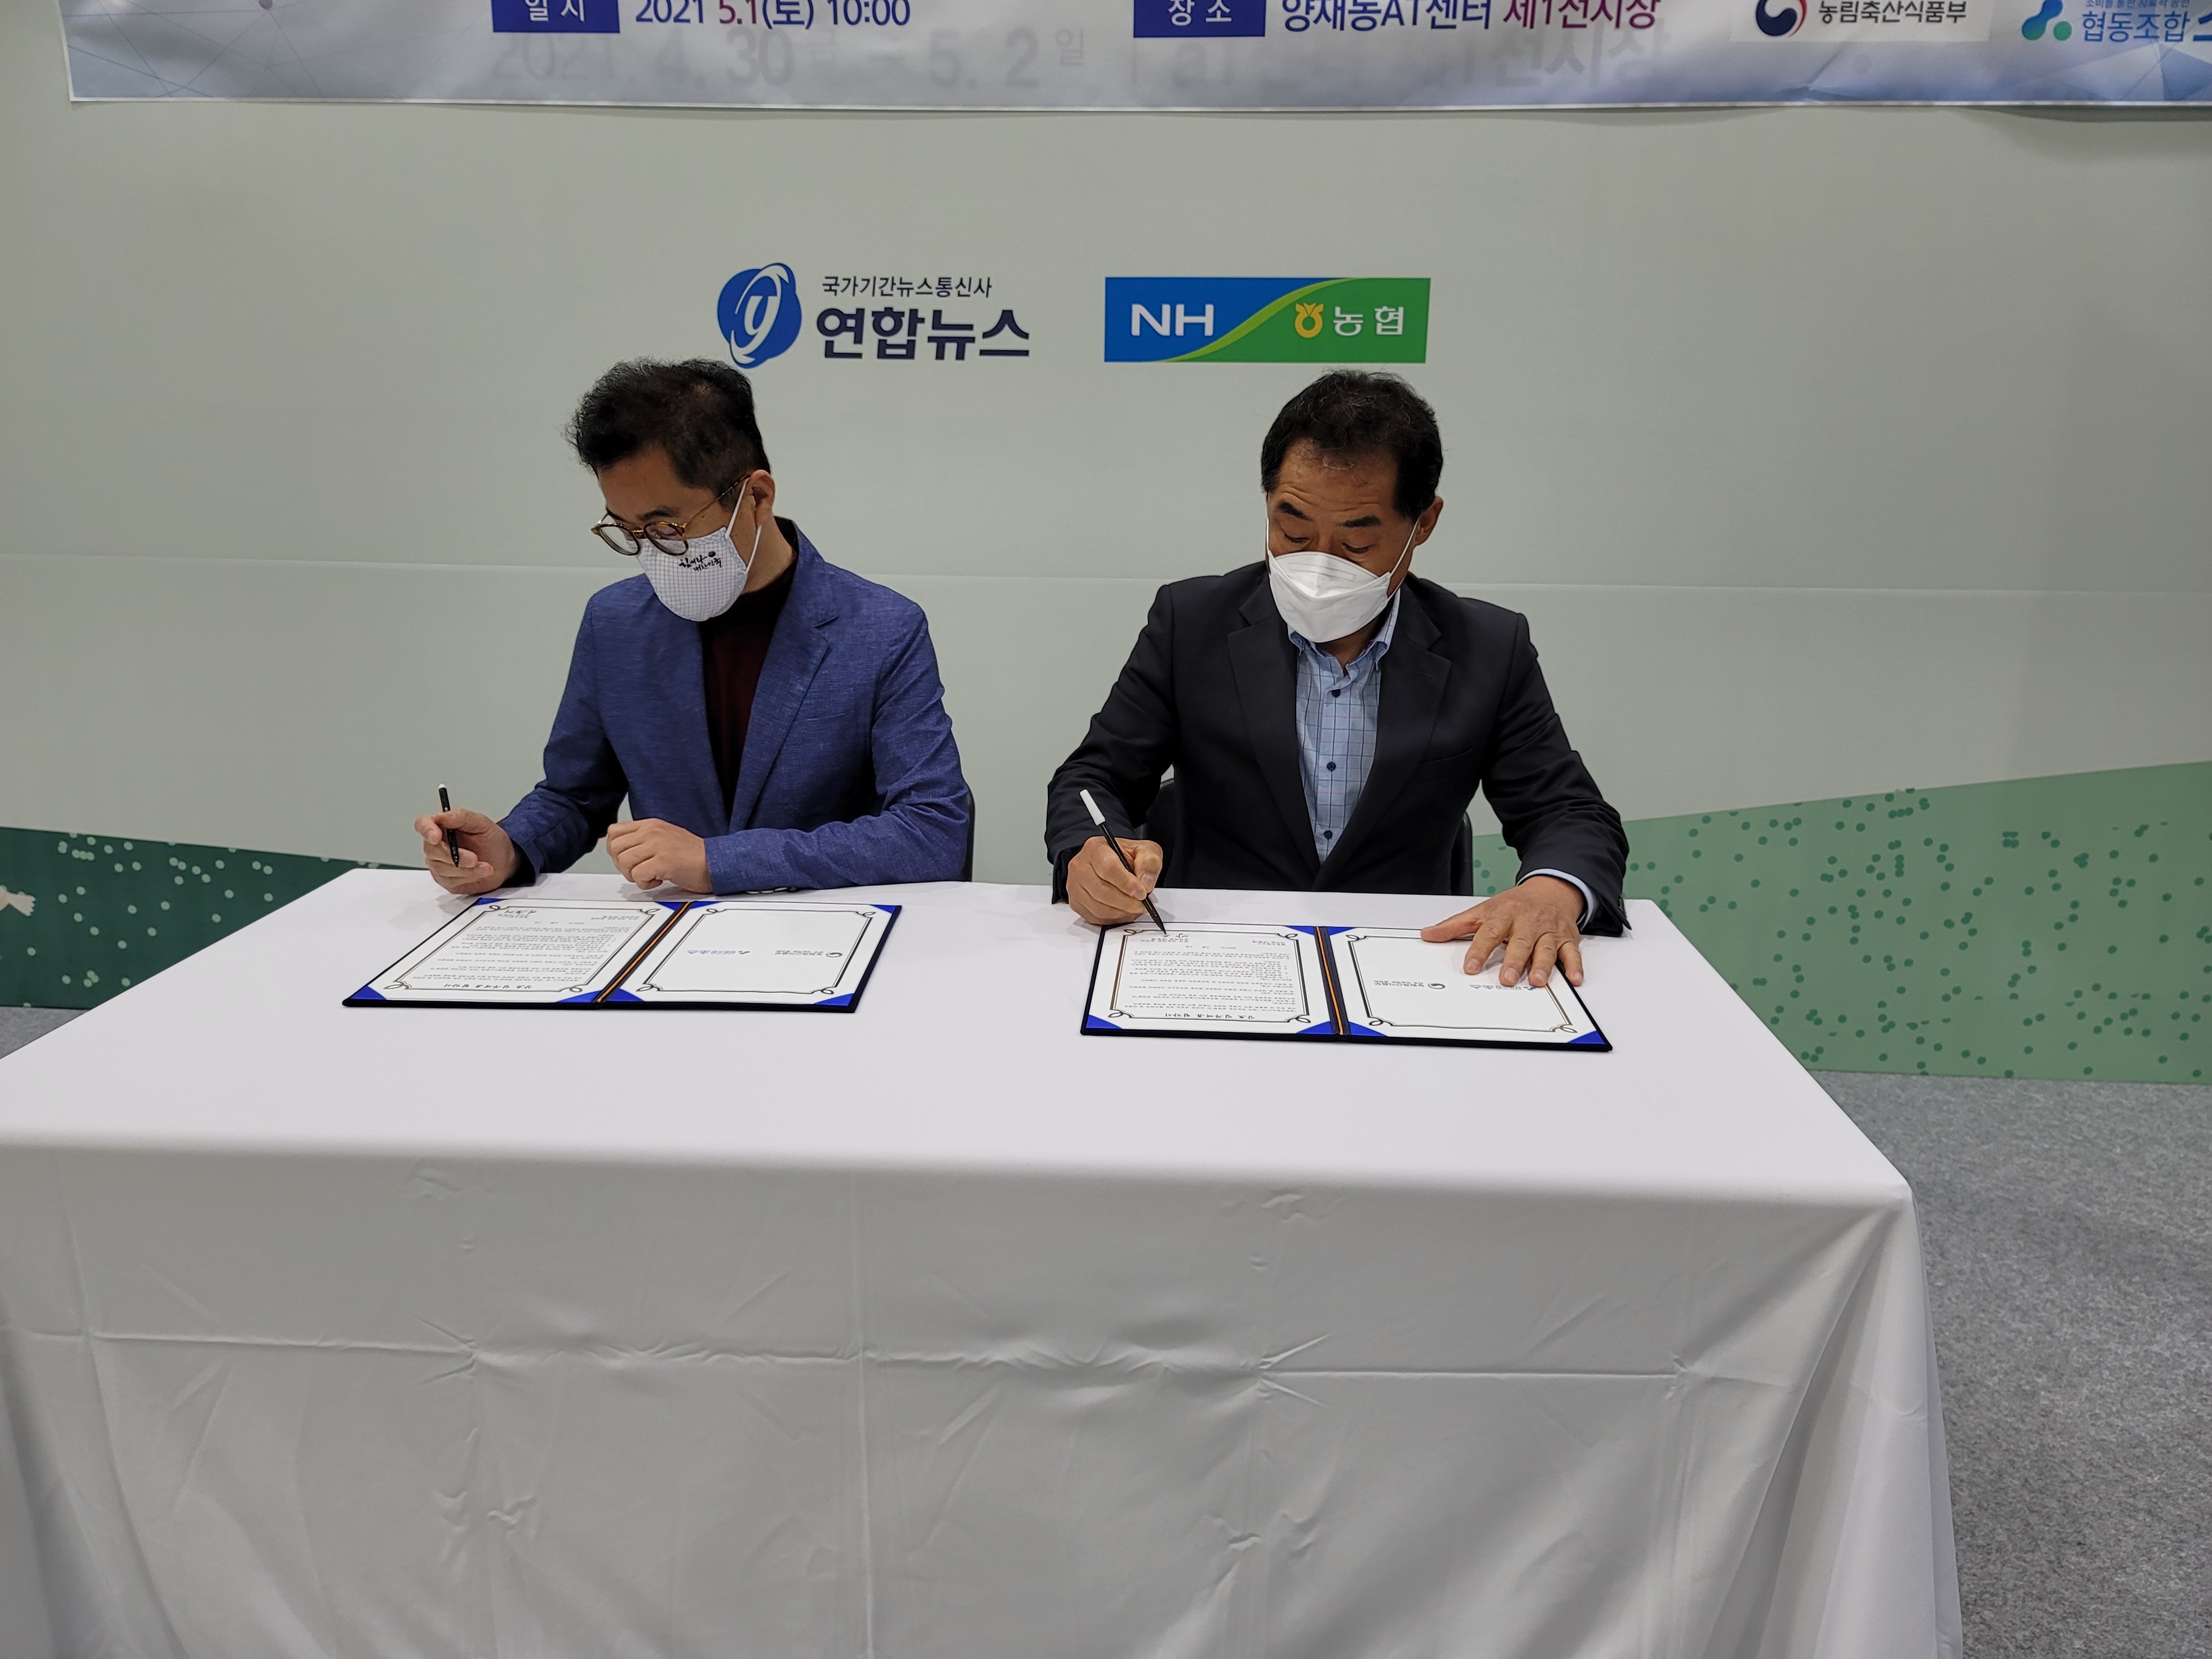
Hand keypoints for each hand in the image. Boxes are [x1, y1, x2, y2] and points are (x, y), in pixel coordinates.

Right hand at [415, 808, 517, 897]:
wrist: (504, 861)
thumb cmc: (491, 840)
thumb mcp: (482, 823)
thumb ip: (462, 817)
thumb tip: (442, 816)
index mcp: (442, 826)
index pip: (423, 824)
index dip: (426, 830)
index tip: (436, 837)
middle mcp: (437, 845)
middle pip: (431, 850)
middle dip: (455, 856)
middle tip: (474, 858)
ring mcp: (439, 864)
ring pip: (441, 868)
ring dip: (466, 869)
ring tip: (486, 866)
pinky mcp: (446, 880)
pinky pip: (451, 881)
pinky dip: (469, 877)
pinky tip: (482, 872)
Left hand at [606, 818, 711, 891]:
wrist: (714, 863)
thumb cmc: (692, 855)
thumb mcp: (664, 837)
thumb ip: (643, 839)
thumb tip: (621, 850)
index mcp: (651, 824)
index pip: (614, 831)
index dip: (615, 849)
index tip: (628, 859)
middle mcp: (652, 832)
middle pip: (615, 848)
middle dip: (622, 865)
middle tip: (638, 870)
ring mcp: (658, 845)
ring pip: (624, 862)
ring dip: (633, 875)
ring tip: (650, 876)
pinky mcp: (663, 861)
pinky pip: (638, 875)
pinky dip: (645, 884)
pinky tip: (658, 881)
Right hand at [1066, 834, 1162, 926]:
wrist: (1113, 862)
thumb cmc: (1125, 856)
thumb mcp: (1145, 850)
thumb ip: (1149, 862)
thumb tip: (1145, 883)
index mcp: (1096, 848)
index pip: (1108, 868)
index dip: (1126, 883)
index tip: (1142, 893)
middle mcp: (1080, 866)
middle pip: (1102, 891)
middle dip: (1127, 902)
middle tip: (1142, 904)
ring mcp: (1075, 886)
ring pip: (1099, 907)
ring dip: (1121, 912)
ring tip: (1134, 908)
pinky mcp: (1076, 902)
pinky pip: (1096, 917)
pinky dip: (1114, 918)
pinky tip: (1124, 911)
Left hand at [1420, 875, 1584, 987]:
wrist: (1550, 889)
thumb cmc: (1515, 904)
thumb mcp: (1483, 910)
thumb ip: (1455, 925)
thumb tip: (1428, 934)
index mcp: (1504, 915)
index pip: (1489, 933)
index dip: (1479, 950)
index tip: (1470, 967)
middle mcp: (1527, 922)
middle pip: (1520, 942)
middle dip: (1514, 960)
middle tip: (1507, 979)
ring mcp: (1548, 930)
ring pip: (1546, 948)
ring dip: (1543, 965)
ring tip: (1537, 980)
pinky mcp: (1567, 938)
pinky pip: (1571, 953)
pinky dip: (1574, 966)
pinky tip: (1573, 978)